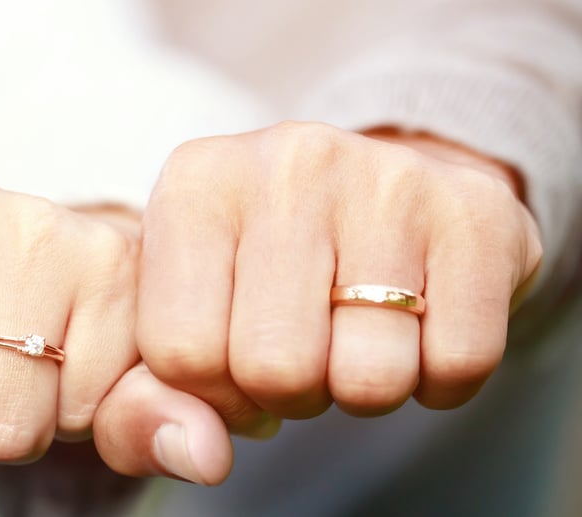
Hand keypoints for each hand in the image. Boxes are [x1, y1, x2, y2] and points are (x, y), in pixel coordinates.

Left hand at [134, 121, 541, 428]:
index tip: (238, 365)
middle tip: (306, 346)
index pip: (181, 353)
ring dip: (363, 388)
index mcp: (195, 184)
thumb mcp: (184, 311)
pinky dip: (438, 377)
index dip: (215, 393)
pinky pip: (458, 364)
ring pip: (368, 378)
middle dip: (292, 392)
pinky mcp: (475, 212)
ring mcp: (386, 178)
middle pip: (274, 368)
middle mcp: (287, 162)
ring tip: (356, 333)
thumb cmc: (266, 269)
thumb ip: (144, 400)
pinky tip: (418, 326)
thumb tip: (196, 456)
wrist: (388, 196)